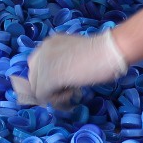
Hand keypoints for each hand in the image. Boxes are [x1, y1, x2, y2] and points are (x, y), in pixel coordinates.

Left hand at [12, 31, 126, 108]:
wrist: (109, 51)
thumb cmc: (101, 53)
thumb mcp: (74, 55)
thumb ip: (62, 63)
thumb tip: (59, 81)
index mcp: (48, 43)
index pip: (36, 66)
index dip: (47, 78)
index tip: (63, 84)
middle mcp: (41, 50)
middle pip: (33, 78)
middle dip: (48, 88)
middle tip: (68, 90)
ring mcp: (43, 63)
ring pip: (37, 88)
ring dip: (53, 94)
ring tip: (71, 91)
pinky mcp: (48, 77)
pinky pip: (43, 95)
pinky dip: (57, 99)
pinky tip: (72, 93)